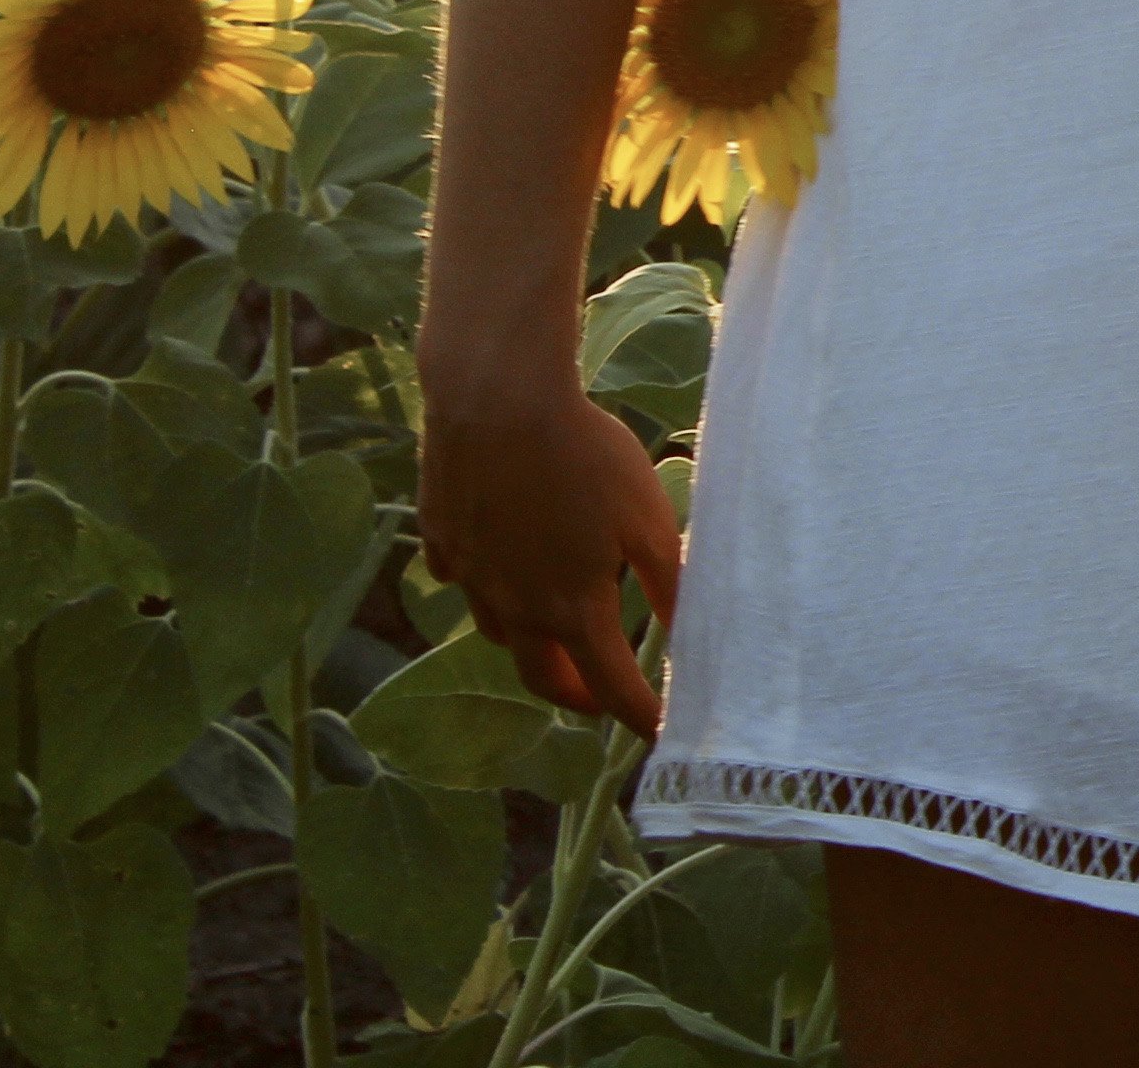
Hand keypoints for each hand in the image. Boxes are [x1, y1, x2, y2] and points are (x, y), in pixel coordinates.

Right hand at [416, 370, 683, 739]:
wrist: (496, 404)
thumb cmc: (585, 458)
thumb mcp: (649, 522)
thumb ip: (670, 584)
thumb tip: (695, 637)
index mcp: (571, 610)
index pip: (610, 687)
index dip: (640, 717)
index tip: (660, 734)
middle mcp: (513, 608)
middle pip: (542, 677)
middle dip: (576, 696)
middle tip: (602, 695)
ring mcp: (469, 577)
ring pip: (500, 632)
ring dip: (532, 642)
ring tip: (557, 631)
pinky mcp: (442, 542)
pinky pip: (463, 580)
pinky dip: (486, 586)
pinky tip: (501, 565)